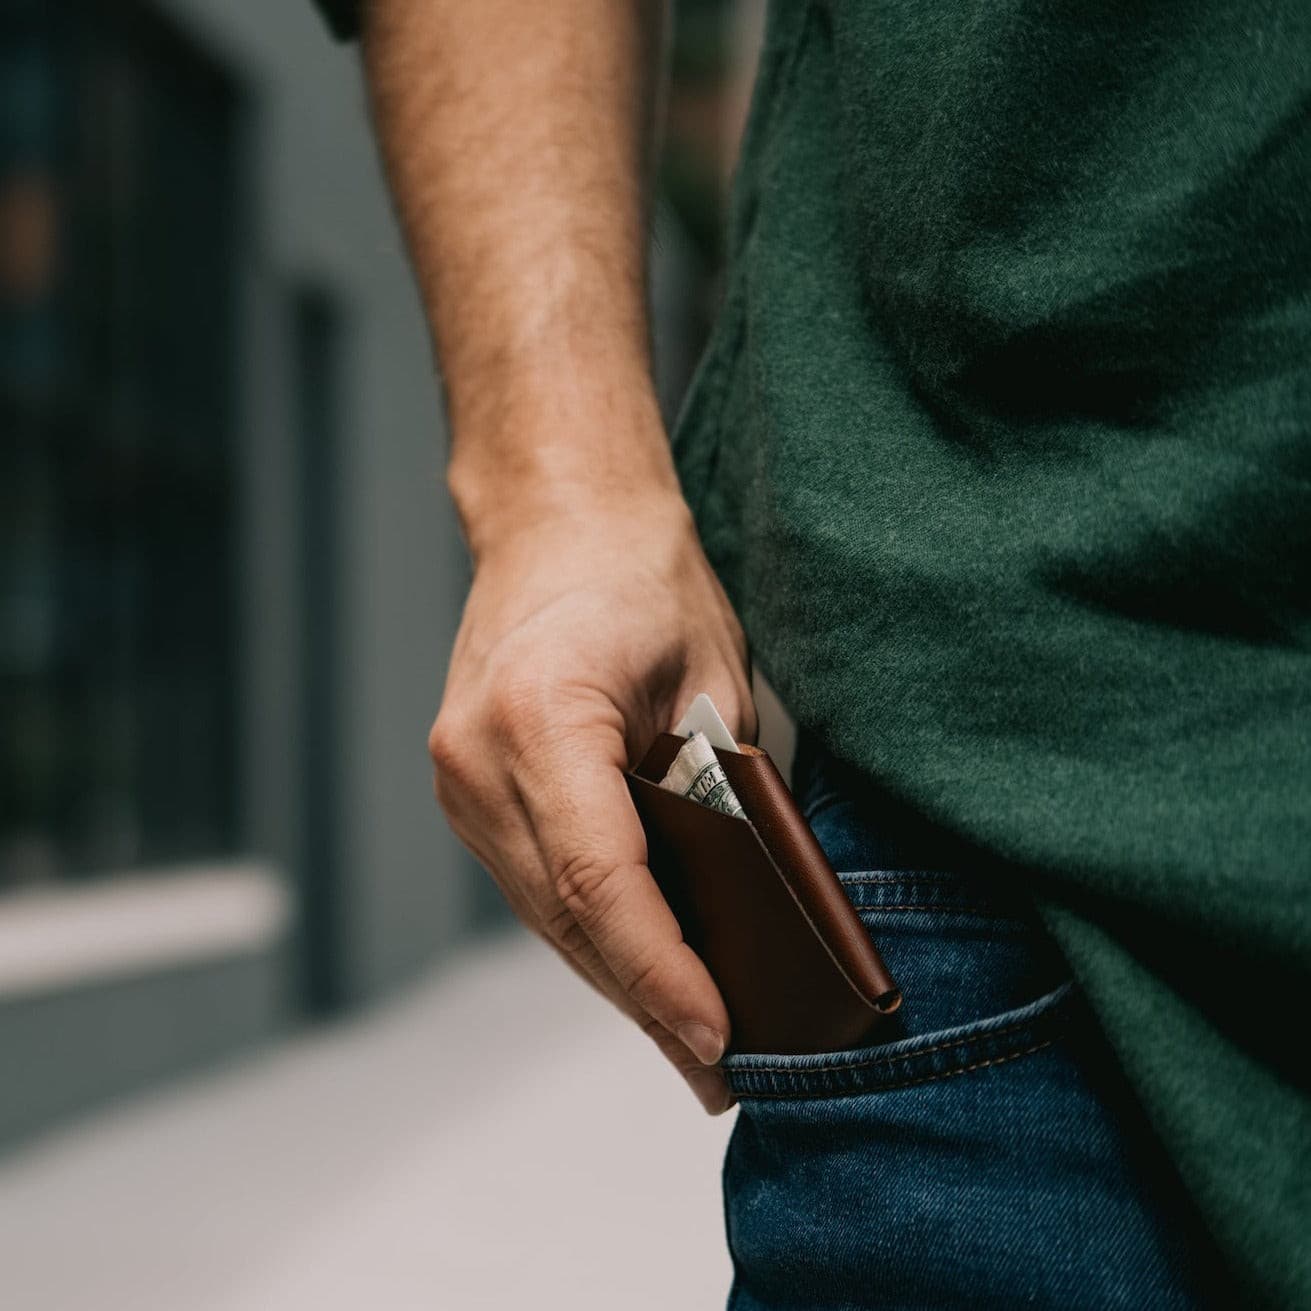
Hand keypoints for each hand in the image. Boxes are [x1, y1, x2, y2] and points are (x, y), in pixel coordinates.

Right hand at [428, 490, 755, 1113]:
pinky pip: (533, 882)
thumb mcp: (713, 681)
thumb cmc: (642, 579)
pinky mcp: (467, 788)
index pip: (604, 884)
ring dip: (613, 975)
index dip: (664, 974)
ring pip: (545, 912)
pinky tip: (636, 962)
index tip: (717, 1038)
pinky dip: (586, 928)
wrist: (558, 522)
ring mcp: (460, 778)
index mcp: (540, 720)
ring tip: (685, 1036)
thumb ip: (722, 793)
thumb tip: (748, 905)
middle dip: (645, 1000)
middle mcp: (477, 760)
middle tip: (715, 1069)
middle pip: (567, 917)